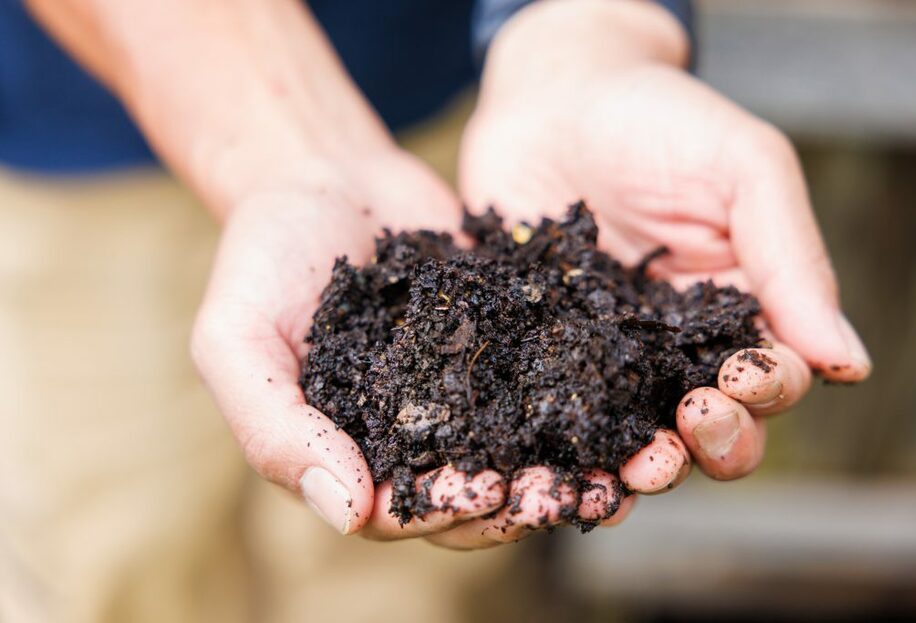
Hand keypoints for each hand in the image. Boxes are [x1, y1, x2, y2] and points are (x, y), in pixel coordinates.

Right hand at [190, 149, 632, 546]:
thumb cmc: (264, 260)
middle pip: (475, 496)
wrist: (323, 177)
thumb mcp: (237, 341)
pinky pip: (549, 387)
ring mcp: (466, 397)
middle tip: (565, 490)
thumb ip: (274, 428)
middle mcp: (415, 439)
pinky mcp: (508, 350)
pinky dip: (584, 404)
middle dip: (519, 502)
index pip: (401, 511)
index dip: (446, 511)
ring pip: (522, 454)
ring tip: (614, 471)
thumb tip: (348, 513)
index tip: (484, 491)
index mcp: (350, 454)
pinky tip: (623, 406)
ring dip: (566, 471)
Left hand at [453, 0, 871, 542]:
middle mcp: (677, 344)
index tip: (743, 379)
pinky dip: (566, 449)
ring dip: (646, 465)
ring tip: (635, 471)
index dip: (768, 392)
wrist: (548, 98)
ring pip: (638, 434)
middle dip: (715, 441)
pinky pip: (559, 415)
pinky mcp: (543, 355)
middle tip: (688, 429)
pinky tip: (560, 463)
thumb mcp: (741, 166)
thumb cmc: (656, 119)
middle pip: (714, 423)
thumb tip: (848, 362)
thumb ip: (790, 257)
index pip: (774, 374)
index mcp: (740, 304)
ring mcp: (607, 355)